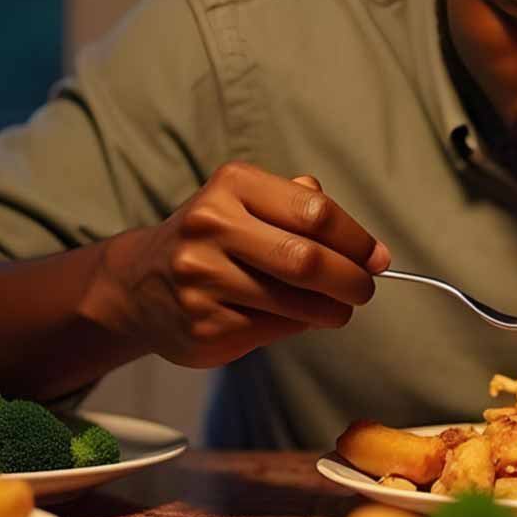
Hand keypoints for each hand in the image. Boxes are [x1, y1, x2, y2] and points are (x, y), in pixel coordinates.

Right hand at [89, 162, 390, 367]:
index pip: (315, 211)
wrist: (140, 285)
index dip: (356, 240)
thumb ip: (303, 210)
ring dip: (331, 310)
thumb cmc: (215, 240)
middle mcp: (211, 227)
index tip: (376, 258)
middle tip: (364, 289)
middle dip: (351, 280)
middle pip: (308, 259)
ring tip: (337, 309)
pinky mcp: (203, 324)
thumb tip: (369, 249)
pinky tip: (292, 318)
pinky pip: (272, 330)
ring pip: (295, 302)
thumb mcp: (248, 203)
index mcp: (232, 186)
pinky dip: (296, 326)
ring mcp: (203, 279)